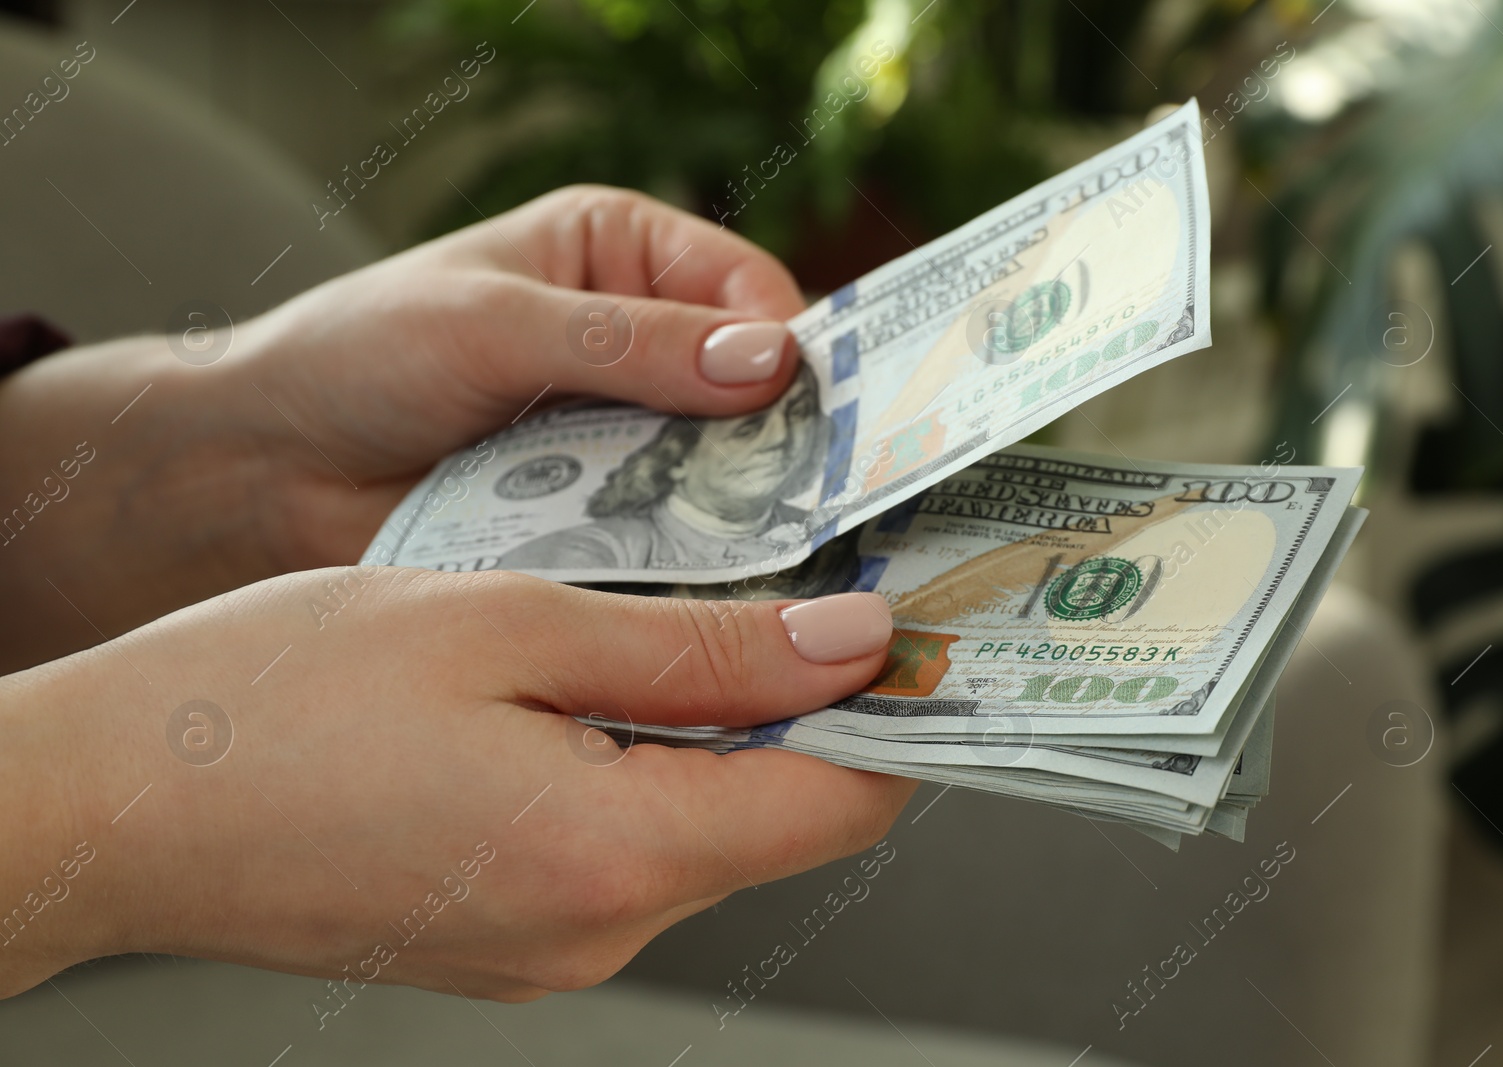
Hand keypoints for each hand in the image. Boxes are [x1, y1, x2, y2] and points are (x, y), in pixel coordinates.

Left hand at [0, 186, 806, 667]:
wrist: (261, 474)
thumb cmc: (360, 355)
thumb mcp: (493, 323)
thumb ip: (626, 344)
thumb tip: (769, 359)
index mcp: (625, 258)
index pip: (750, 292)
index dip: (799, 348)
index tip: (836, 412)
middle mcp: (642, 349)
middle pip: (757, 394)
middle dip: (796, 445)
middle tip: (846, 505)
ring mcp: (624, 445)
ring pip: (726, 476)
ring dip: (757, 517)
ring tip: (807, 565)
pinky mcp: (600, 524)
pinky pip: (674, 544)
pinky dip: (703, 571)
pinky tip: (737, 603)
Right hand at [0, 567, 910, 999]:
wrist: (107, 803)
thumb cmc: (278, 697)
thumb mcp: (507, 623)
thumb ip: (700, 648)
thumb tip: (851, 643)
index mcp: (618, 854)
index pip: (842, 799)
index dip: (895, 704)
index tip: (911, 615)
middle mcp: (601, 931)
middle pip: (775, 811)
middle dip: (799, 698)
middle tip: (786, 574)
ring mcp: (551, 948)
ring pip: (696, 822)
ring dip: (706, 721)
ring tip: (660, 611)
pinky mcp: (506, 936)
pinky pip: (618, 843)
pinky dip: (631, 760)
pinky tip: (576, 682)